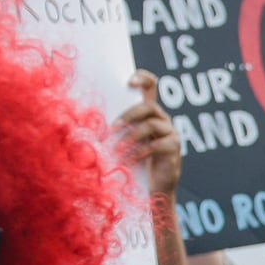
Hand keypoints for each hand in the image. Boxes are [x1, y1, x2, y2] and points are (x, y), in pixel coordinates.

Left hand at [117, 70, 180, 197]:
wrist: (156, 186)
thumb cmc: (136, 161)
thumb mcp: (125, 140)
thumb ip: (117, 127)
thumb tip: (91, 118)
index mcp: (150, 112)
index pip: (151, 86)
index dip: (142, 78)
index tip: (129, 82)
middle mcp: (162, 118)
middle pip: (149, 106)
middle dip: (129, 115)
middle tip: (113, 128)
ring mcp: (170, 132)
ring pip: (151, 125)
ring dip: (131, 137)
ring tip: (118, 149)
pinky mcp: (173, 148)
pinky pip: (156, 145)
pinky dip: (139, 152)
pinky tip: (128, 161)